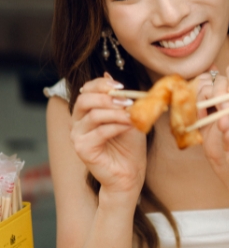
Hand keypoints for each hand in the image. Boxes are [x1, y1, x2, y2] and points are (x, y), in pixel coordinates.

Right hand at [68, 74, 145, 197]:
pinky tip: (129, 127)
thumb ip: (119, 98)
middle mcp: (77, 123)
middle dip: (107, 97)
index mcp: (86, 112)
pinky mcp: (82, 149)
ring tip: (132, 116)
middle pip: (84, 100)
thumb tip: (108, 74)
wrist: (130, 172)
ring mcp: (77, 136)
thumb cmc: (129, 145)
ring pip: (93, 115)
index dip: (101, 84)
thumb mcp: (128, 116)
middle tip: (128, 101)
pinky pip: (99, 132)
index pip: (85, 90)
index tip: (121, 85)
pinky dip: (116, 127)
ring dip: (116, 113)